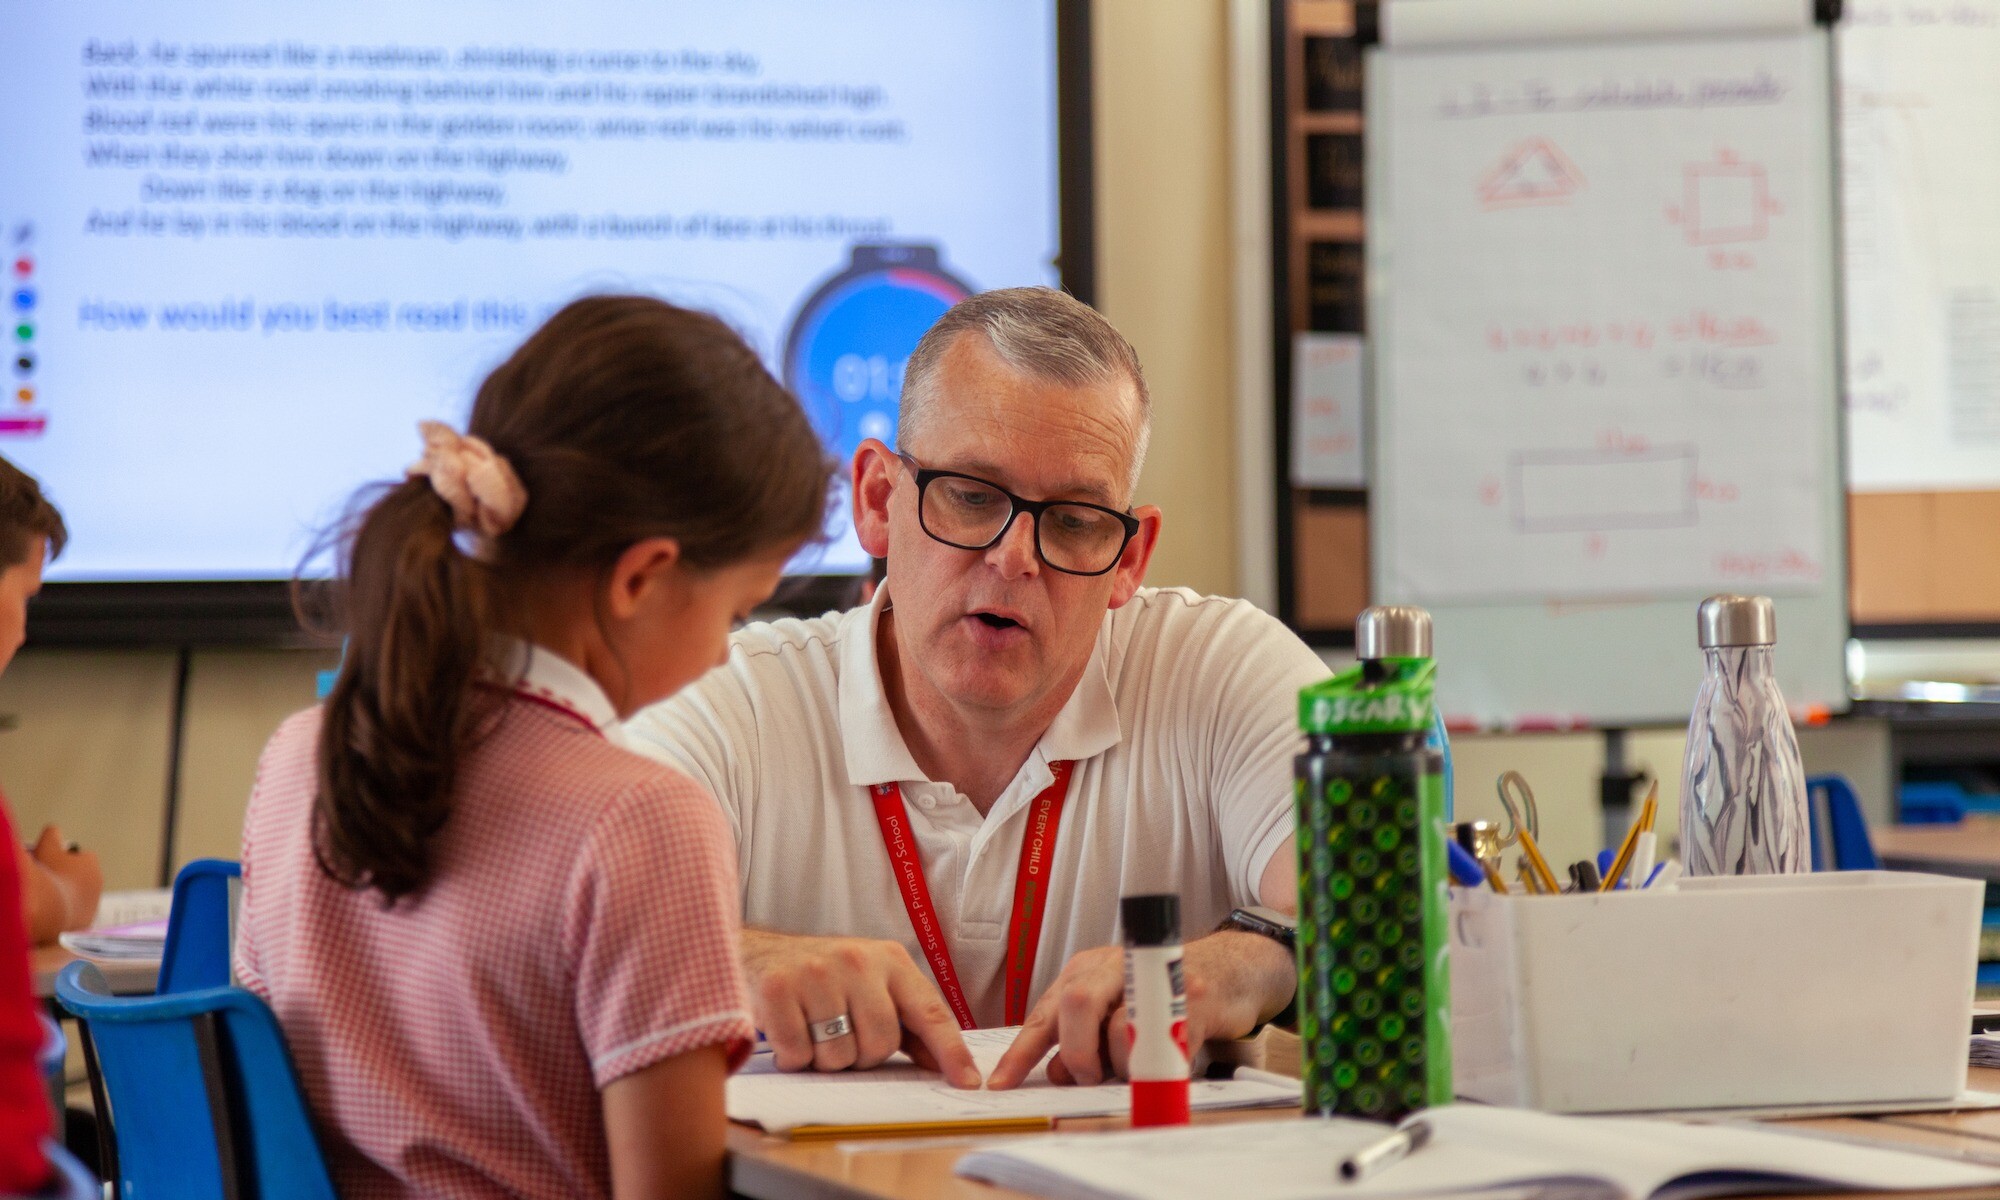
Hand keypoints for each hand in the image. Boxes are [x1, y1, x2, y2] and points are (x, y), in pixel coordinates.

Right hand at [31, 826, 100, 931]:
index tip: (53, 862)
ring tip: (49, 898)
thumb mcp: (47, 847)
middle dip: (68, 878)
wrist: (50, 910)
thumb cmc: (50, 875)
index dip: (65, 859)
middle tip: (48, 881)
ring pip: (79, 898)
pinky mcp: (84, 923)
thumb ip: (52, 836)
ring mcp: (92, 904)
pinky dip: (64, 913)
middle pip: (82, 878)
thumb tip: (53, 831)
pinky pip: (74, 915)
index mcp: (91, 864)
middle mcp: (97, 884)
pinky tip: (51, 912)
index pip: (82, 857)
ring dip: (67, 897)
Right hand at [742, 928, 980, 1087]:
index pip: (930, 1011)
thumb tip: (945, 1064)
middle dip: (861, 1055)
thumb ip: (909, 1023)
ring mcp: (816, 972)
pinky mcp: (778, 988)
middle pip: (880, 1044)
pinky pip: (799, 1054)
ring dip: (824, 1059)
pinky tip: (788, 1031)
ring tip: (813, 1030)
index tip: (968, 1082)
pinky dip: (793, 1057)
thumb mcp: (872, 986)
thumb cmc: (824, 977)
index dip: (950, 1051)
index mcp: (890, 960)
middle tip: (841, 1034)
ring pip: (839, 1055)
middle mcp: (857, 960)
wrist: (758, 951)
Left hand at [986, 930, 1295, 1089]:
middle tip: (1090, 1075)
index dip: (1021, 1052)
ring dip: (1123, 1063)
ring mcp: (1153, 978)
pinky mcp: (1189, 998)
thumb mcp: (1113, 1014)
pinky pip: (1160, 1039)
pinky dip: (1154, 1062)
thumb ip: (1082, 1040)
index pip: (1045, 1013)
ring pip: (1118, 1027)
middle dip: (1078, 1052)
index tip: (1000, 1084)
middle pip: (1076, 1003)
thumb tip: (1060, 1073)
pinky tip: (1161, 1058)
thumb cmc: (1161, 999)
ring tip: (1136, 1064)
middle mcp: (1114, 966)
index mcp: (1087, 971)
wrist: (1229, 972)